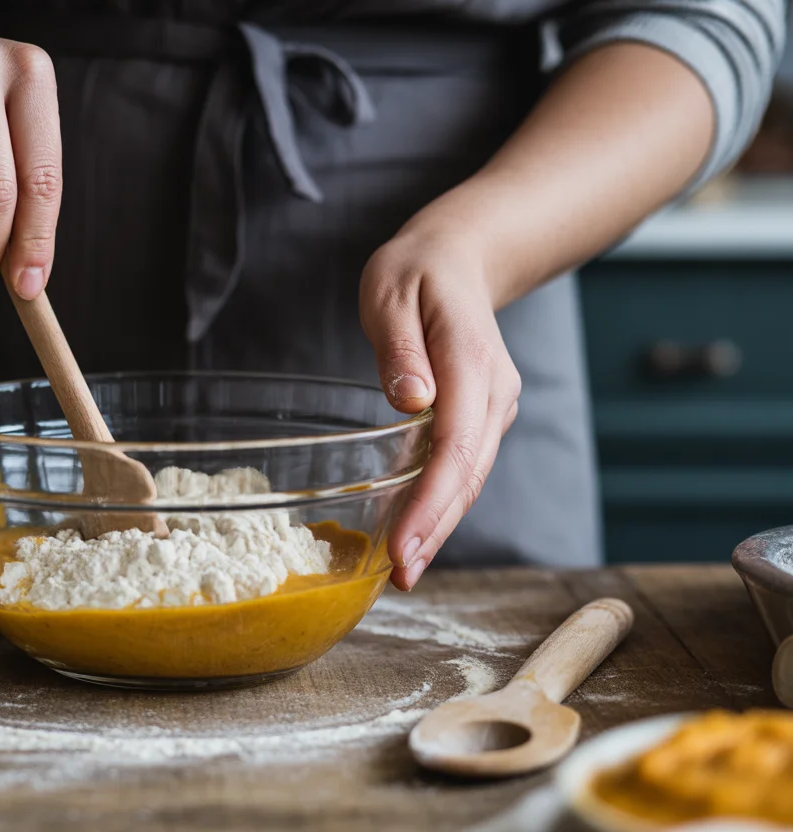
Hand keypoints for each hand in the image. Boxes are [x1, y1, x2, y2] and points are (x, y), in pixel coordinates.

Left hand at [359, 225, 521, 591]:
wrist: (460, 258)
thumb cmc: (416, 272)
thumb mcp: (391, 291)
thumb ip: (399, 346)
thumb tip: (411, 400)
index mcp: (471, 359)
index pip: (456, 442)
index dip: (432, 499)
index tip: (405, 542)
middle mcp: (493, 391)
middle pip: (468, 472)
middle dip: (436, 528)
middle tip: (401, 576)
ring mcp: (492, 406)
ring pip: (470, 476)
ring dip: (441, 525)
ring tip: (404, 571)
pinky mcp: (481, 417)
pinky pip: (464, 466)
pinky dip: (443, 502)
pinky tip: (416, 533)